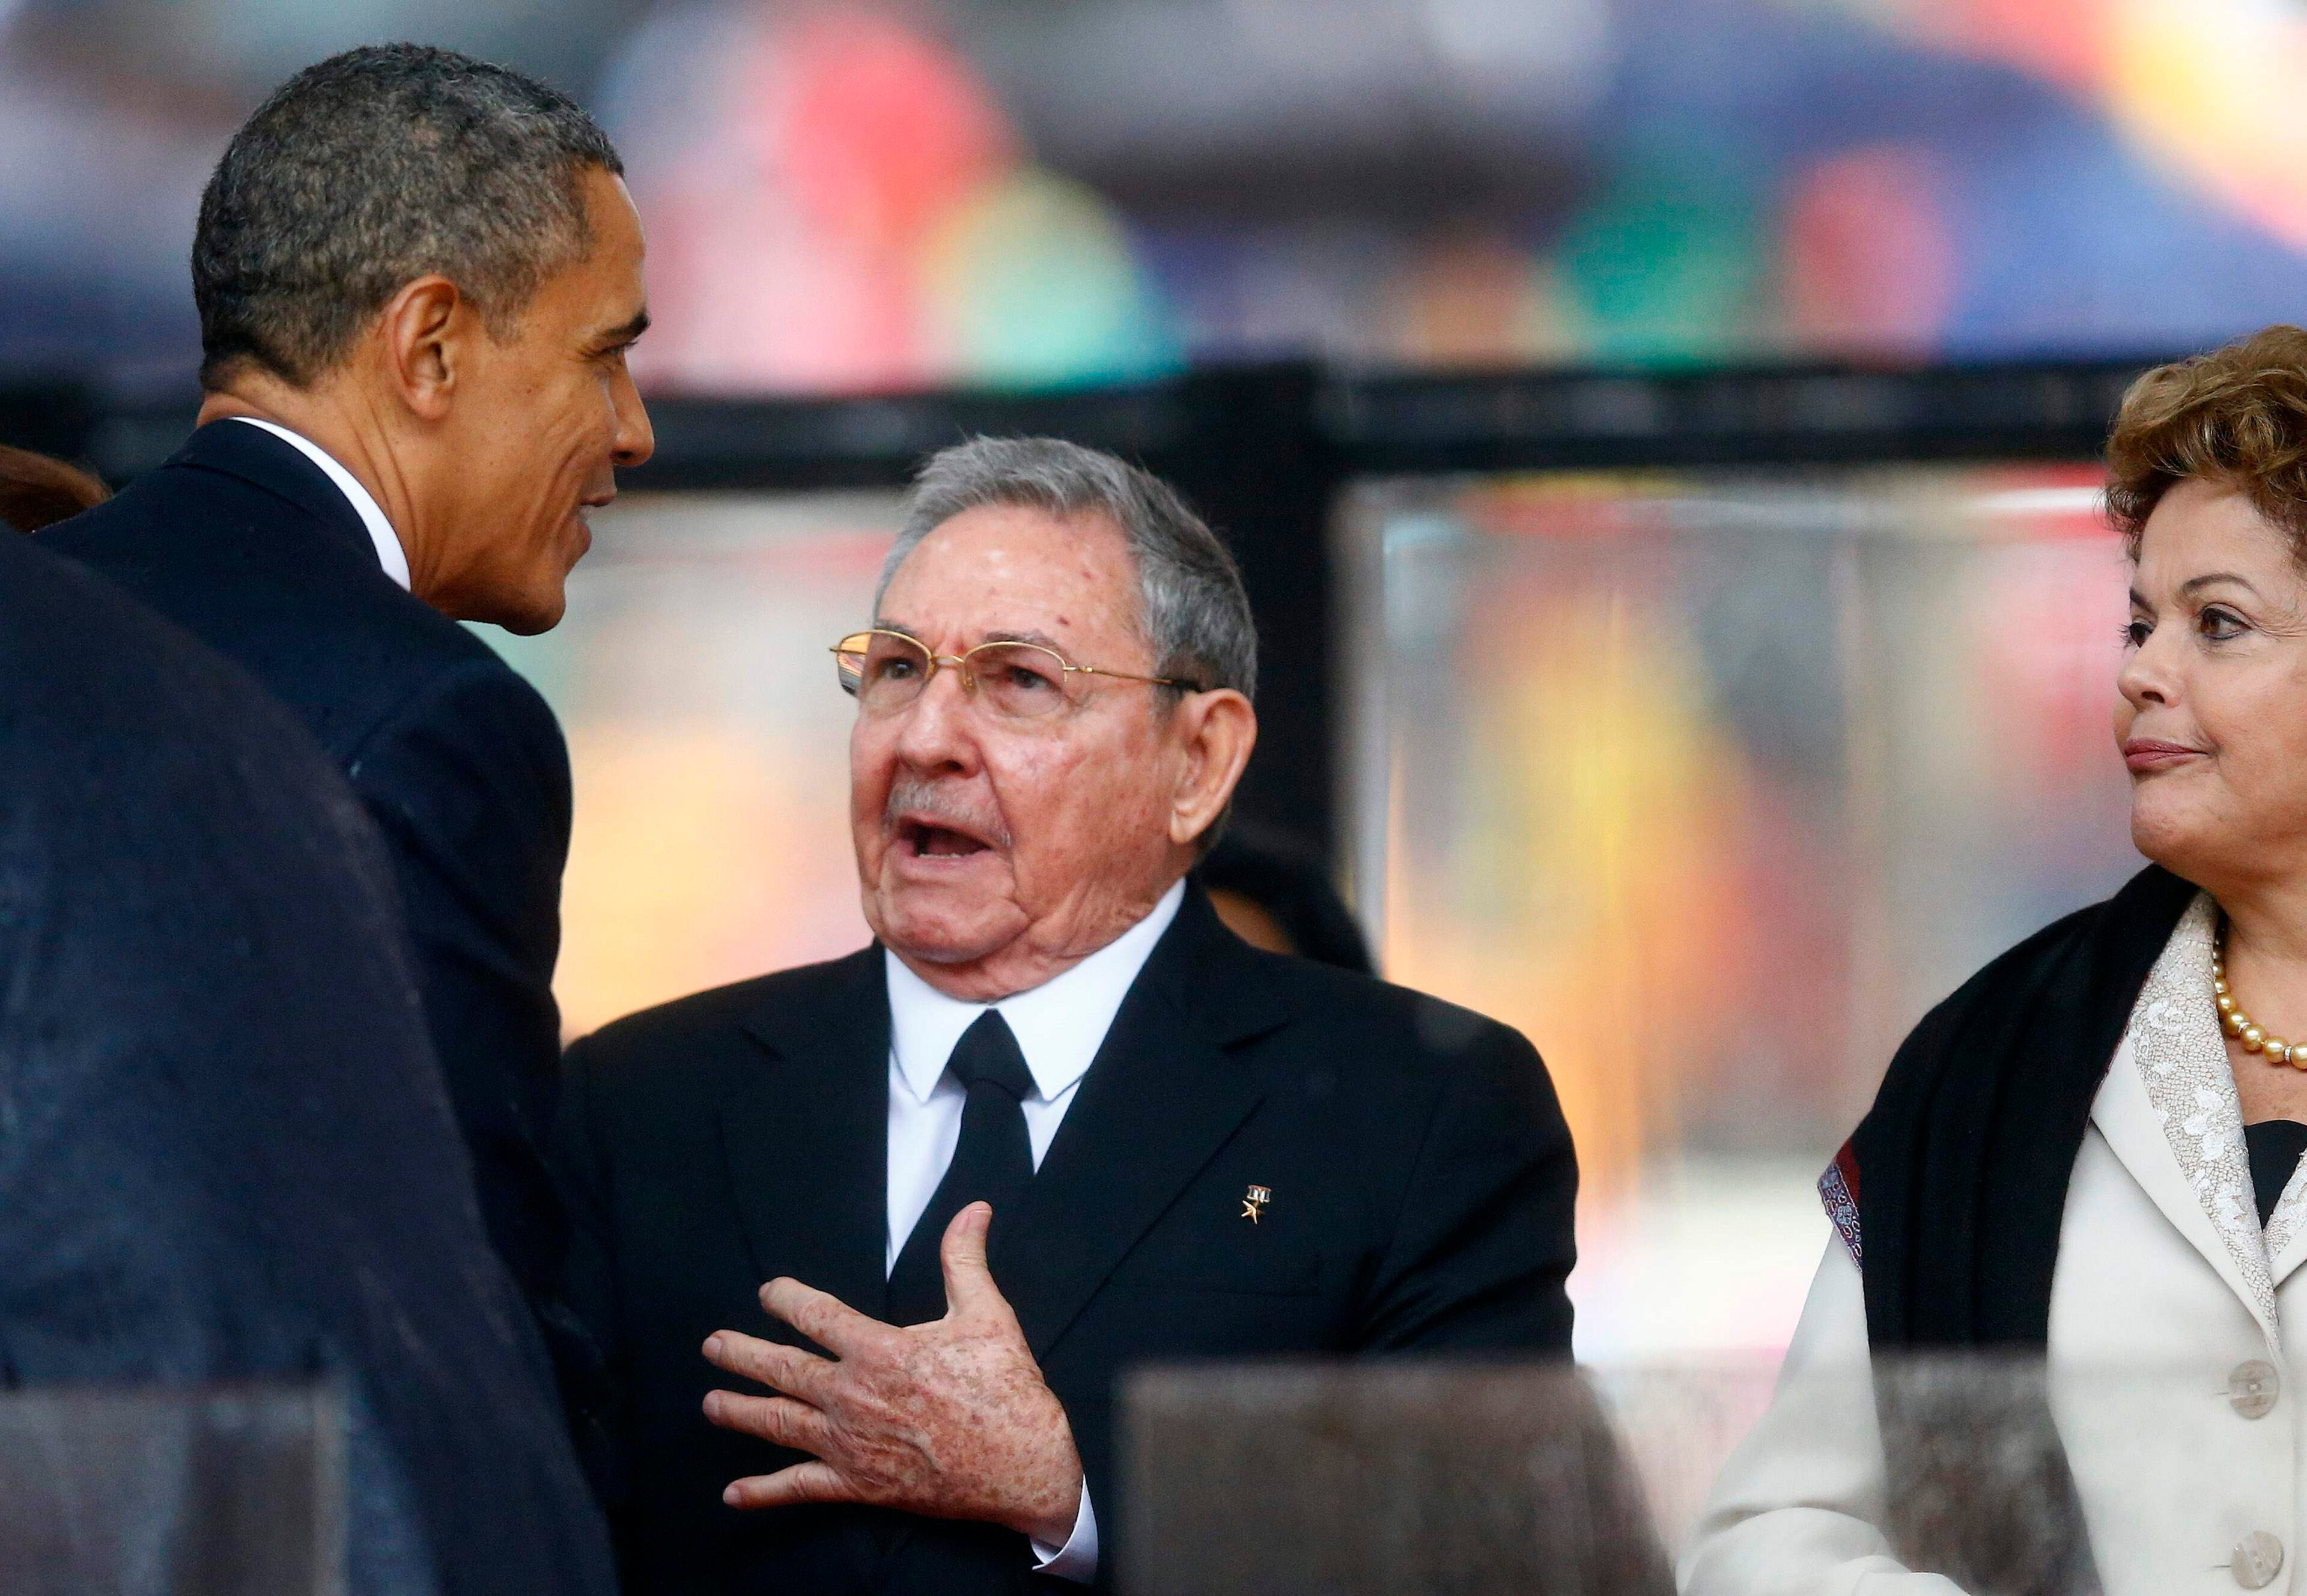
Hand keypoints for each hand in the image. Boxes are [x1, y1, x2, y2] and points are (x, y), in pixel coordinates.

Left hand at [701, 1201, 1083, 1545]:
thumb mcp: (987, 1314)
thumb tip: (974, 1209)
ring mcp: (850, 1443)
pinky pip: (800, 1488)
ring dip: (740, 1412)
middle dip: (742, 1354)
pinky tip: (733, 1495)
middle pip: (782, 1369)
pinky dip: (764, 1492)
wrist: (1022, 1464)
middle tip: (712, 1345)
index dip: (786, 1299)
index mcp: (878, 1350)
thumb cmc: (1005, 1389)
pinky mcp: (858, 1485)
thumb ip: (965, 1260)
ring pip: (779, 1424)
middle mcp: (852, 1396)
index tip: (769, 1292)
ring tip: (711, 1404)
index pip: (815, 1316)